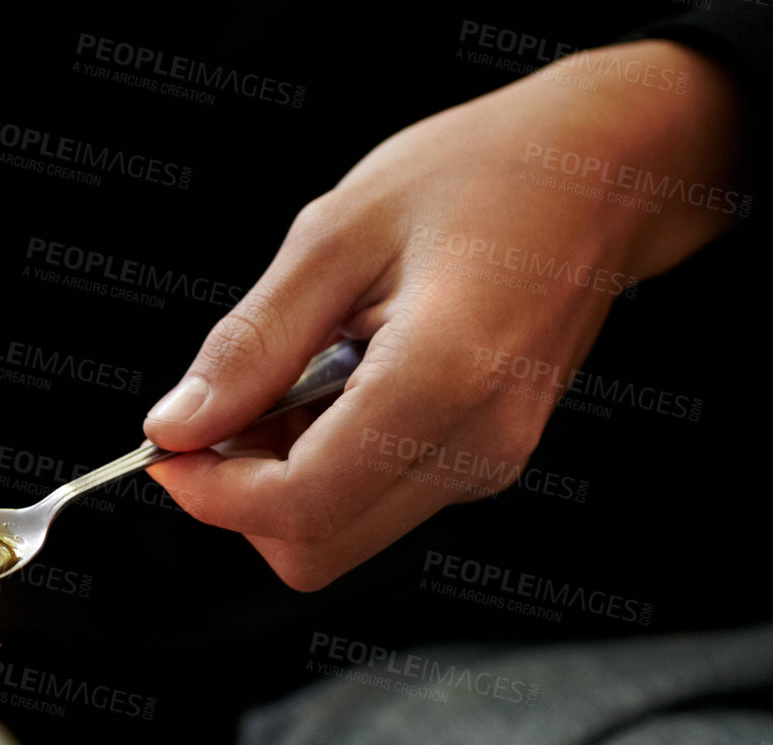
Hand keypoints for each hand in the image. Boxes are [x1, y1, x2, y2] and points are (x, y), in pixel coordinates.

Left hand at [143, 40, 740, 590]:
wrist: (603, 171)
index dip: (211, 492)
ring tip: (294, 377)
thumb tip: (177, 425)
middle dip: (242, 495)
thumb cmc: (482, 174)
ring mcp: (490, 463)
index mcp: (441, 379)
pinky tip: (335, 385)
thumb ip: (249, 344)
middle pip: (315, 547)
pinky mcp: (488, 462)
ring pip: (342, 535)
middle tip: (225, 406)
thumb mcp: (334, 235)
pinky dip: (327, 465)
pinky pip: (378, 502)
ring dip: (283, 480)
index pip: (298, 505)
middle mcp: (477, 445)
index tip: (169, 447)